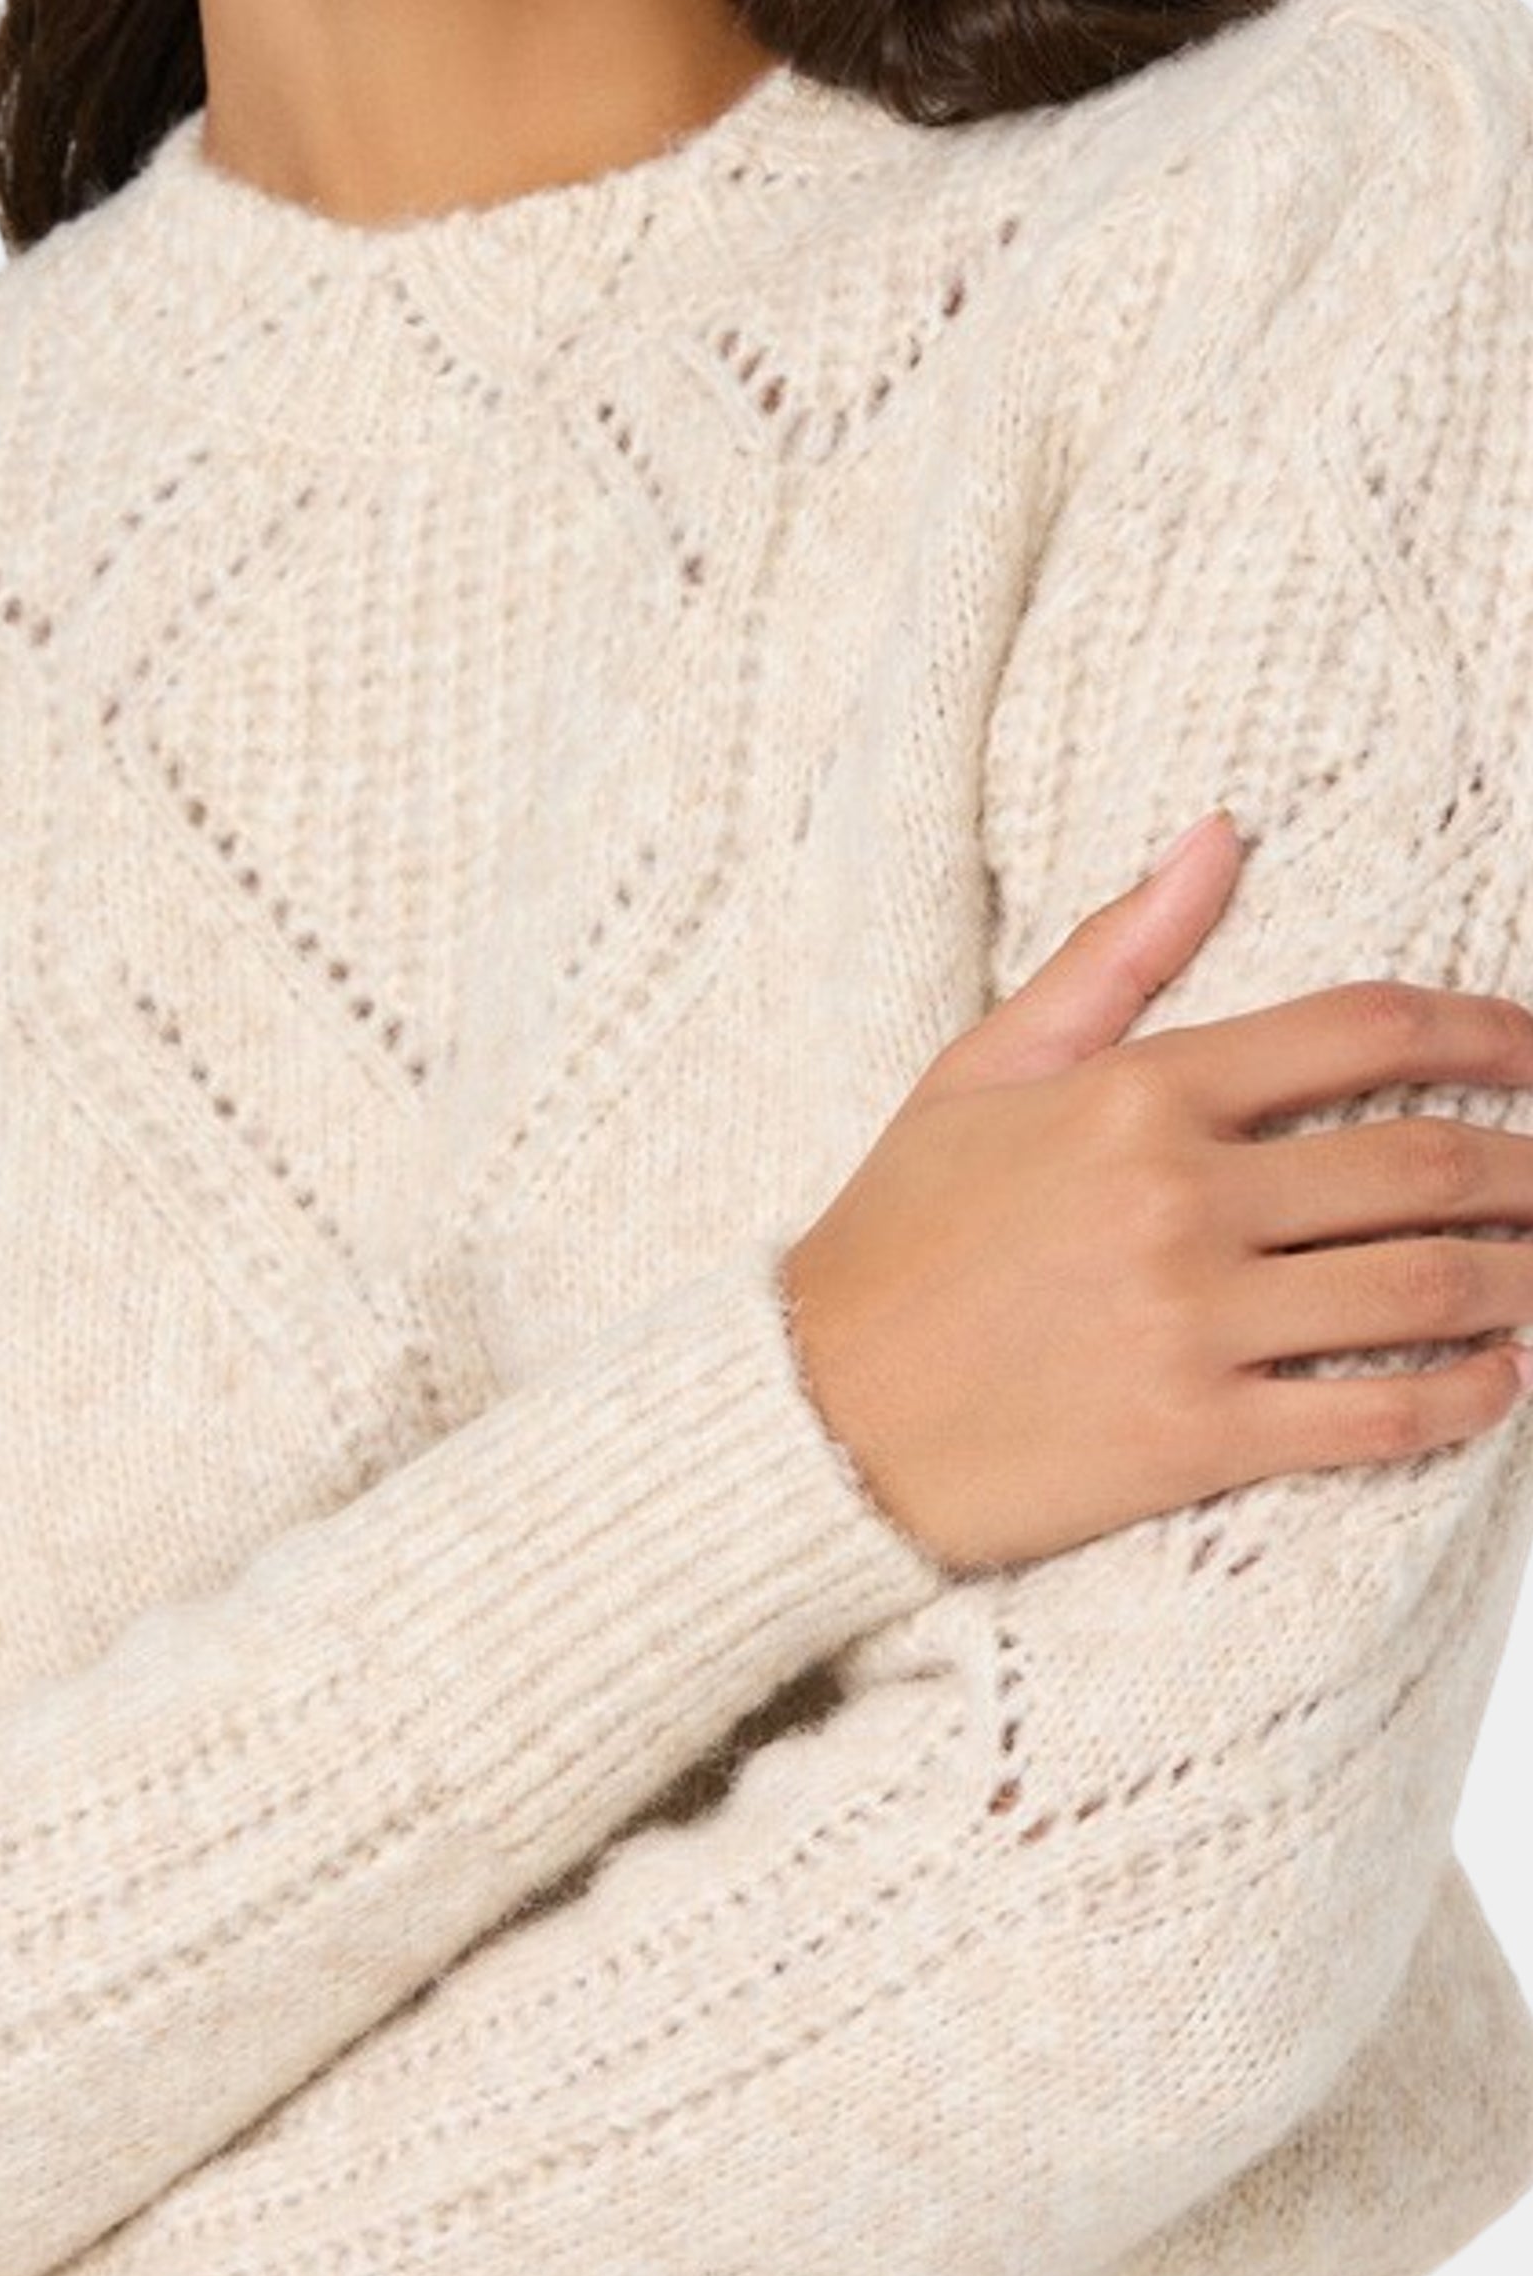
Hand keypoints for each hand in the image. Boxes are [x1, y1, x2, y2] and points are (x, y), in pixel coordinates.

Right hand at [779, 809, 1532, 1572]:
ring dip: (1522, 1281)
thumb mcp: (983, 1069)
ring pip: (1423, 1290)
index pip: (1363, 1032)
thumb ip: (1113, 955)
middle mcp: (1179, 1198)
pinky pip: (1376, 1417)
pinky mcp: (1194, 1437)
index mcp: (1136, 1093)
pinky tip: (1500, 1380)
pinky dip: (1466, 1398)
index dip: (1489, 1033)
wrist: (813, 1411)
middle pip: (1422, 1164)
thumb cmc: (896, 1237)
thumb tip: (1216, 838)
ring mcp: (1192, 1323)